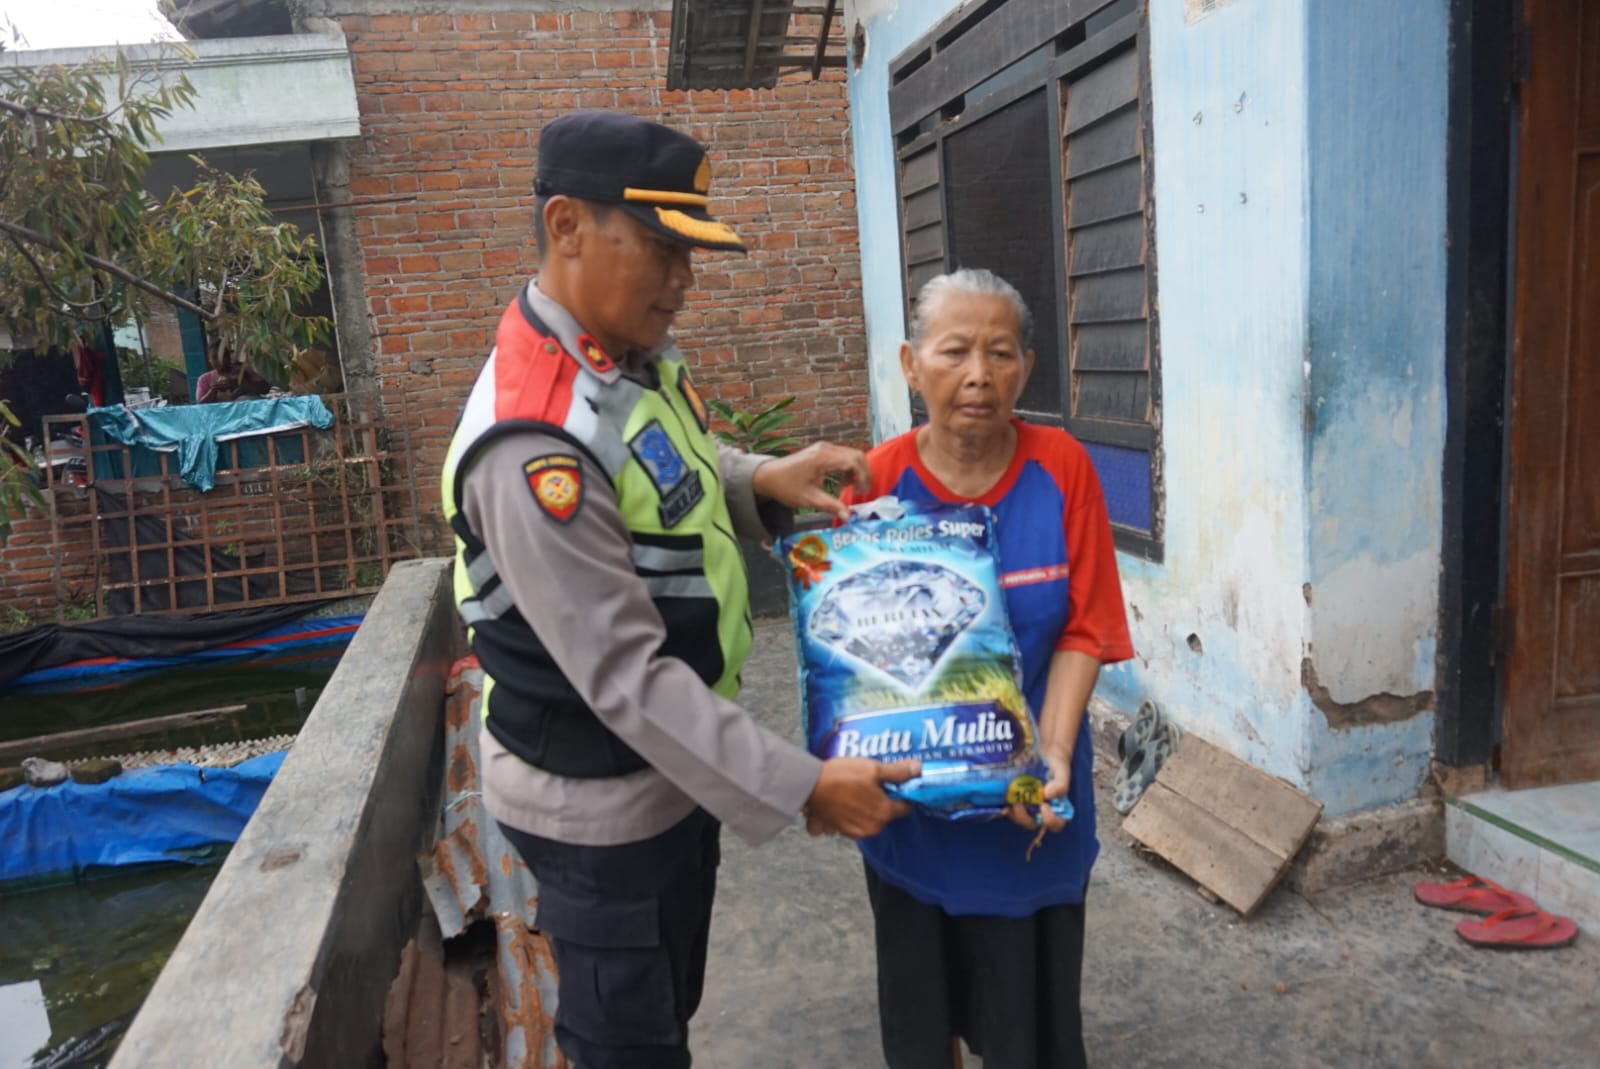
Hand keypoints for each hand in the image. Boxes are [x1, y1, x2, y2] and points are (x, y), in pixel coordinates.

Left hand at [750, 441, 869, 521]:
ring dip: (854, 472)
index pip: (854, 461)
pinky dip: (846, 470)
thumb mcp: (809, 499)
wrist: (768, 476)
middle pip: (856, 455)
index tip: (861, 492)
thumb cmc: (786, 486)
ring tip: (849, 489)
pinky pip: (842, 457)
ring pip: (851, 455)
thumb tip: (848, 516)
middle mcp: (826, 448)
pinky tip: (839, 484)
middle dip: (863, 474)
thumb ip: (830, 506)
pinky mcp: (821, 451)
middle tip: (860, 492)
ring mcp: (823, 448)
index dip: (863, 476)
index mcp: (823, 458)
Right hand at [803, 757, 918, 838]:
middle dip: (881, 800)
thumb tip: (918, 769)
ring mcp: (856, 832)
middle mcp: (873, 827)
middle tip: (869, 783)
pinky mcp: (841, 831)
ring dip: (865, 808)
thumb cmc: (842, 776)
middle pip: (886, 813)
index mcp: (884, 813)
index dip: (901, 793)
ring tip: (853, 790)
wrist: (810, 786)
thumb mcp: (873, 768)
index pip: (904, 807)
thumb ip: (897, 772)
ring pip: (869, 818)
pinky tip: (842, 800)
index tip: (894, 784)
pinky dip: (850, 814)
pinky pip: (853, 823)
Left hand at [1004, 745, 1071, 833]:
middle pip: (1032, 823)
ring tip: (1009, 803)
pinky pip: (1008, 807)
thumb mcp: (1062, 770)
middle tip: (1019, 804)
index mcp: (1056, 806)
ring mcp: (1026, 804)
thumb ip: (1060, 784)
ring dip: (1013, 813)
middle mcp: (1040, 808)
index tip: (1044, 806)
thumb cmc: (1056, 761)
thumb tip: (1047, 795)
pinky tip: (1001, 804)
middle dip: (1024, 818)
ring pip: (1018, 817)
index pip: (1055, 823)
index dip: (1050, 820)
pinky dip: (1004, 808)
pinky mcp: (1014, 797)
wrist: (1043, 749)